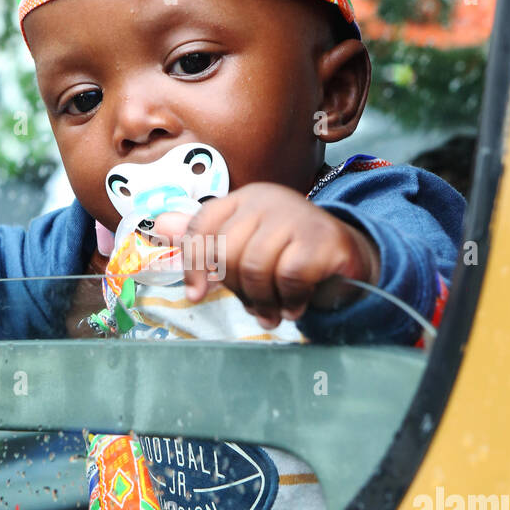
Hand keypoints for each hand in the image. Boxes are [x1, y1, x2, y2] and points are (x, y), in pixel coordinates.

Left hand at [153, 183, 379, 329]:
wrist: (347, 258)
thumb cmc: (288, 255)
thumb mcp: (246, 245)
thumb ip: (207, 238)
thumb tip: (162, 224)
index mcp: (245, 199)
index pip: (203, 225)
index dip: (193, 264)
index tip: (196, 295)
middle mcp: (268, 200)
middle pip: (227, 252)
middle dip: (237, 289)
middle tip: (254, 306)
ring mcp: (297, 215)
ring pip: (255, 266)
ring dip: (263, 299)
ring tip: (274, 310)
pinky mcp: (323, 238)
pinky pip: (289, 275)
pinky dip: (290, 299)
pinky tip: (297, 303)